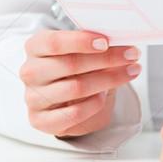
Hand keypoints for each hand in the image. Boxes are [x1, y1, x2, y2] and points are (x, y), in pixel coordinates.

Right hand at [20, 29, 140, 137]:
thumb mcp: (80, 48)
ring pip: (76, 88)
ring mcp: (33, 98)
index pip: (54, 42)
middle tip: (132, 55)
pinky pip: (73, 113)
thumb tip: (121, 41)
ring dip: (109, 80)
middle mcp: (31, 71)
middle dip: (107, 59)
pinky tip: (104, 95)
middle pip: (70, 65)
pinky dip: (94, 104)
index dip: (81, 41)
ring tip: (130, 72)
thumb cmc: (74, 64)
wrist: (65, 95)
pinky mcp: (40, 121)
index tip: (106, 42)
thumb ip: (93, 42)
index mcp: (35, 46)